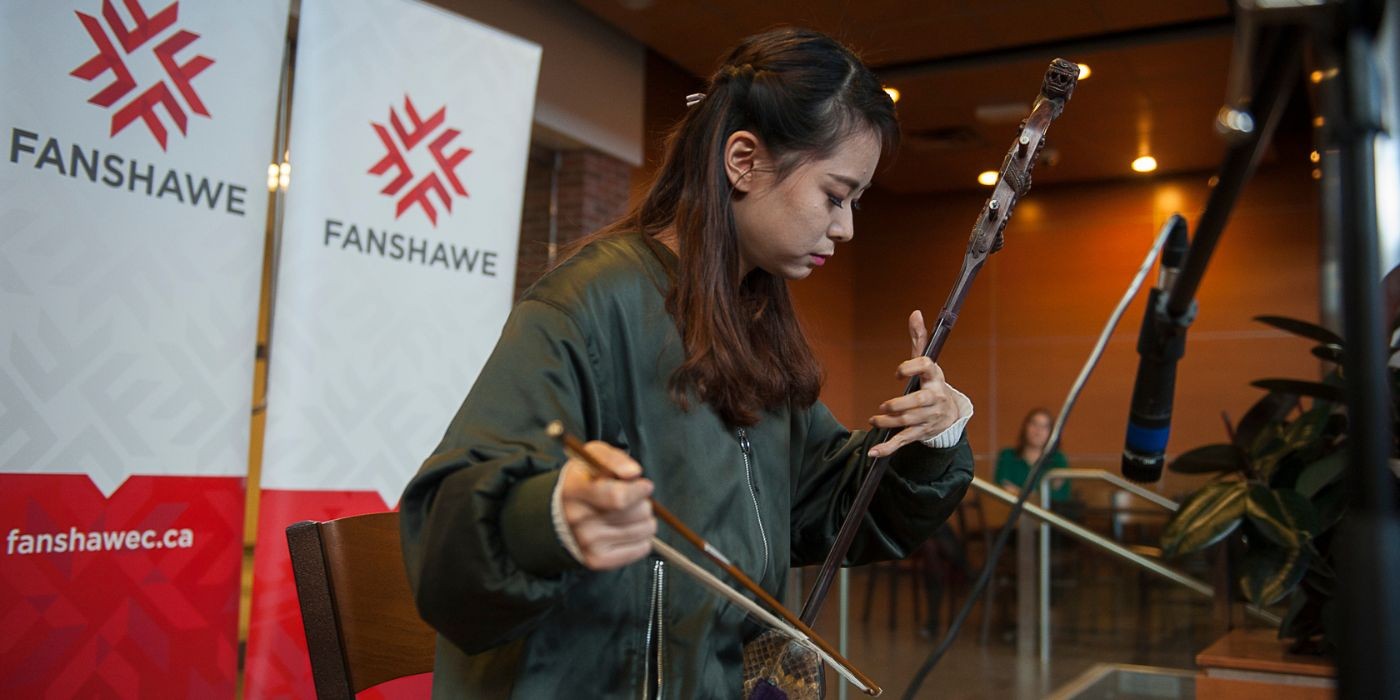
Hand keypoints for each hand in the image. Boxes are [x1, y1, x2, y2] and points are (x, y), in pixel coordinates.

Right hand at [559, 441, 656, 569]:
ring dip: (645, 519)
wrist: (559, 514)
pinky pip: (641, 549)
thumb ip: (614, 459)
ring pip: (644, 530)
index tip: (644, 485)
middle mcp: (578, 519)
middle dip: (644, 502)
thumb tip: (634, 473)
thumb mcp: (592, 457)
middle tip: (634, 499)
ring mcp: (587, 543)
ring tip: (631, 513)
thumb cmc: (582, 481)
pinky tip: (629, 529)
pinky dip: (643, 538)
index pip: (618, 497)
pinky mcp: (597, 560)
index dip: (639, 490)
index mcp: (574, 490)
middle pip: (636, 513)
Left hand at [867, 310, 960, 457]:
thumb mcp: (928, 362)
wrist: (951, 415)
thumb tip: (914, 313)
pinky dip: (888, 449)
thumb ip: (919, 340)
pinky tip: (873, 453)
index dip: (912, 368)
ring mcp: (928, 418)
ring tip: (875, 420)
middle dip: (899, 406)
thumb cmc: (932, 384)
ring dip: (888, 423)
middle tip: (884, 406)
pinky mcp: (919, 433)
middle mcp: (933, 398)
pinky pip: (903, 442)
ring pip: (907, 423)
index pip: (927, 368)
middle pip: (917, 403)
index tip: (897, 372)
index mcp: (935, 378)